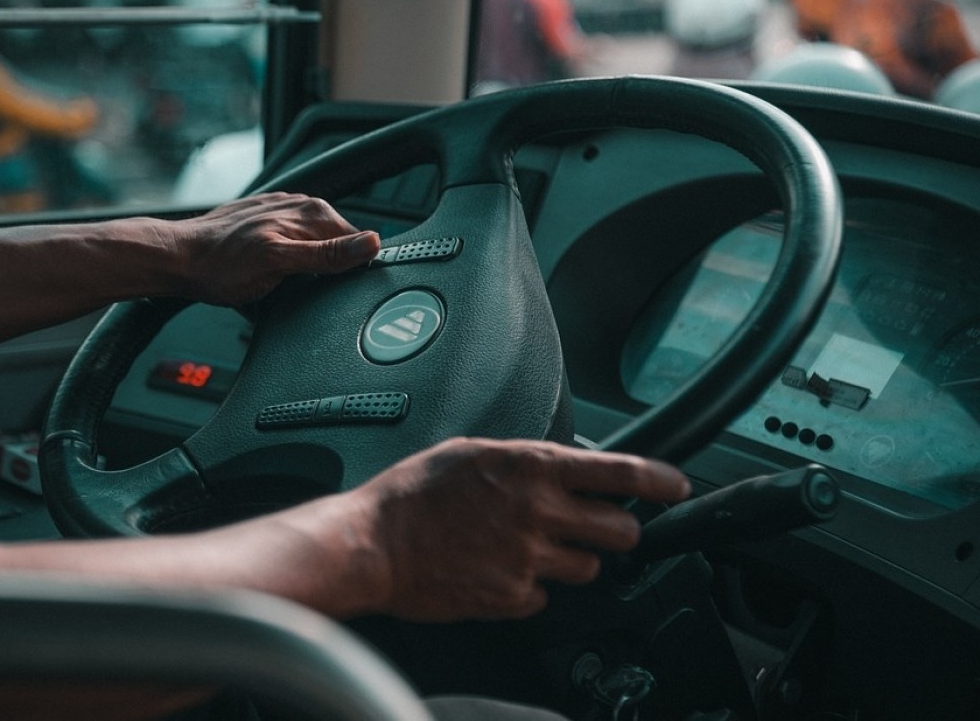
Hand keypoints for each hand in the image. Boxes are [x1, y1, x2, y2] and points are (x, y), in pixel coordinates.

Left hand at [177, 193, 380, 304]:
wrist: (179, 258)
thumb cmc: (220, 266)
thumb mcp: (280, 264)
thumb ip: (329, 254)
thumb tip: (371, 244)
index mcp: (312, 212)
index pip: (359, 242)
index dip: (353, 270)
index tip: (335, 288)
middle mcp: (299, 206)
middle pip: (337, 246)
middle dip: (324, 271)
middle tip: (295, 289)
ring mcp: (282, 212)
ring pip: (314, 247)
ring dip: (304, 269)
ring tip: (276, 282)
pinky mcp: (267, 222)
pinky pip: (293, 246)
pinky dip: (286, 264)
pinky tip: (267, 274)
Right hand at [356, 437, 690, 621]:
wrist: (372, 544)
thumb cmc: (411, 495)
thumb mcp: (470, 452)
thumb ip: (521, 460)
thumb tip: (553, 468)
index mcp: (530, 468)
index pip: (618, 472)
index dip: (659, 480)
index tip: (678, 486)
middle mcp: (538, 513)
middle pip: (621, 530)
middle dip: (617, 530)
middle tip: (598, 528)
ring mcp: (528, 560)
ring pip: (588, 568)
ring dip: (572, 560)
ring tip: (530, 549)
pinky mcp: (513, 598)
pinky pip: (546, 597)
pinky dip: (530, 587)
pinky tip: (498, 570)